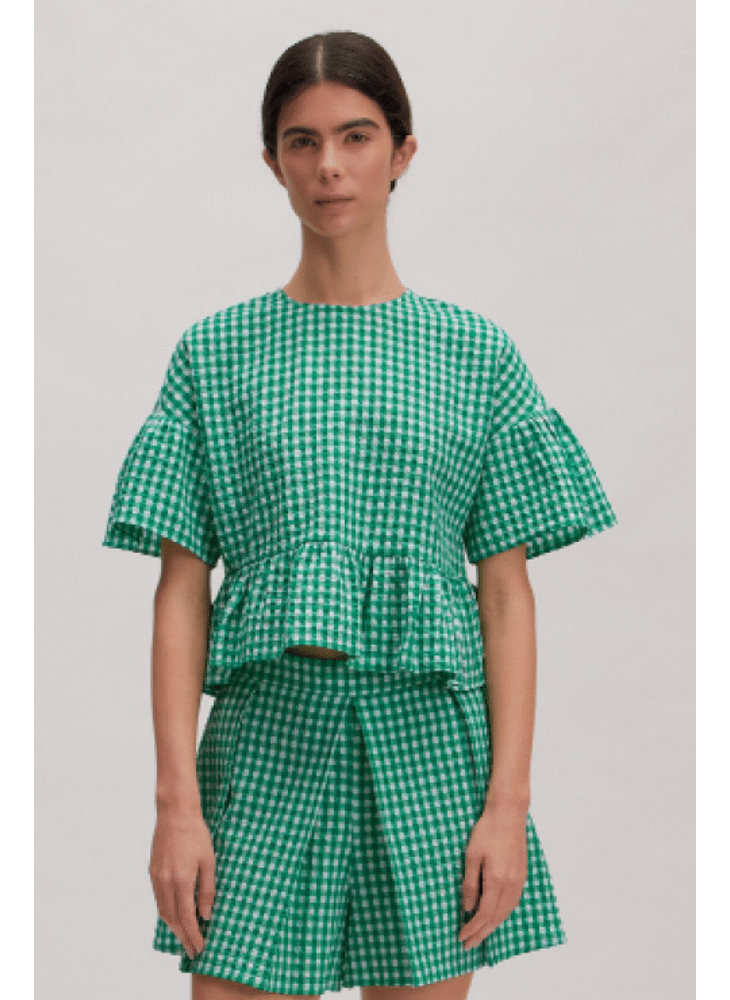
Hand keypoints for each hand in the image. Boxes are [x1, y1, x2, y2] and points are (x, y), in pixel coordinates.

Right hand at [148, 805, 216, 959]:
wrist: (175, 814)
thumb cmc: (196, 835)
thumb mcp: (209, 861)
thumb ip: (207, 890)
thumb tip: (206, 915)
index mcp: (181, 881)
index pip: (187, 918)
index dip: (192, 935)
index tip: (199, 948)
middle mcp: (165, 883)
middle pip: (172, 919)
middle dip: (182, 936)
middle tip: (191, 949)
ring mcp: (156, 877)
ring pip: (163, 910)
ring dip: (173, 926)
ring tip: (184, 936)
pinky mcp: (152, 871)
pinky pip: (158, 898)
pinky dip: (166, 911)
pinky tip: (173, 914)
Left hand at [457, 801, 528, 949]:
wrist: (508, 814)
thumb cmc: (486, 831)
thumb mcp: (471, 856)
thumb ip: (470, 884)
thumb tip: (468, 908)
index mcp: (497, 881)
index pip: (484, 914)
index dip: (472, 928)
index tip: (461, 937)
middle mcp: (511, 885)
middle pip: (496, 918)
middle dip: (482, 934)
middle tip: (468, 945)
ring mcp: (519, 880)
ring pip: (506, 912)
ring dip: (493, 926)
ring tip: (480, 935)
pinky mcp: (522, 874)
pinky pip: (513, 902)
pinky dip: (503, 914)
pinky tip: (496, 915)